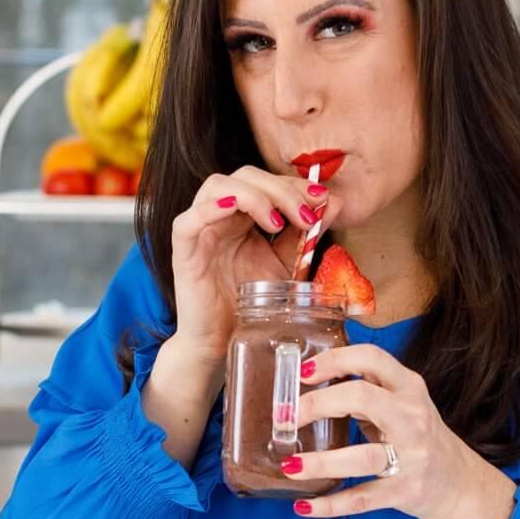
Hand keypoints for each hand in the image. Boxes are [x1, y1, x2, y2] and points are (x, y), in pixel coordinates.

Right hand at [169, 166, 339, 372]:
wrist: (223, 342)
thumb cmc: (250, 304)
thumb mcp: (286, 264)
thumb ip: (306, 235)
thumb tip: (335, 203)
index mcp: (242, 215)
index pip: (266, 181)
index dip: (293, 184)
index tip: (322, 200)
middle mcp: (219, 215)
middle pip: (246, 176)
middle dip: (281, 190)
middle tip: (307, 215)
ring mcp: (200, 230)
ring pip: (218, 185)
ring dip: (254, 196)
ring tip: (278, 222)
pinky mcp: (184, 251)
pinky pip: (188, 220)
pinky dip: (210, 208)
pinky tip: (233, 209)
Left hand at [287, 344, 519, 518]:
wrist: (458, 485)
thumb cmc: (418, 437)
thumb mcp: (402, 403)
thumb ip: (366, 390)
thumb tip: (308, 382)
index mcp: (409, 388)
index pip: (371, 359)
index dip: (334, 360)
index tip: (302, 372)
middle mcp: (412, 418)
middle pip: (361, 397)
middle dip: (317, 404)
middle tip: (286, 417)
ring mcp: (410, 457)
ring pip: (361, 457)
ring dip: (319, 462)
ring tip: (289, 466)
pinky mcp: (404, 492)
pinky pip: (362, 499)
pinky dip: (330, 505)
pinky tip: (304, 506)